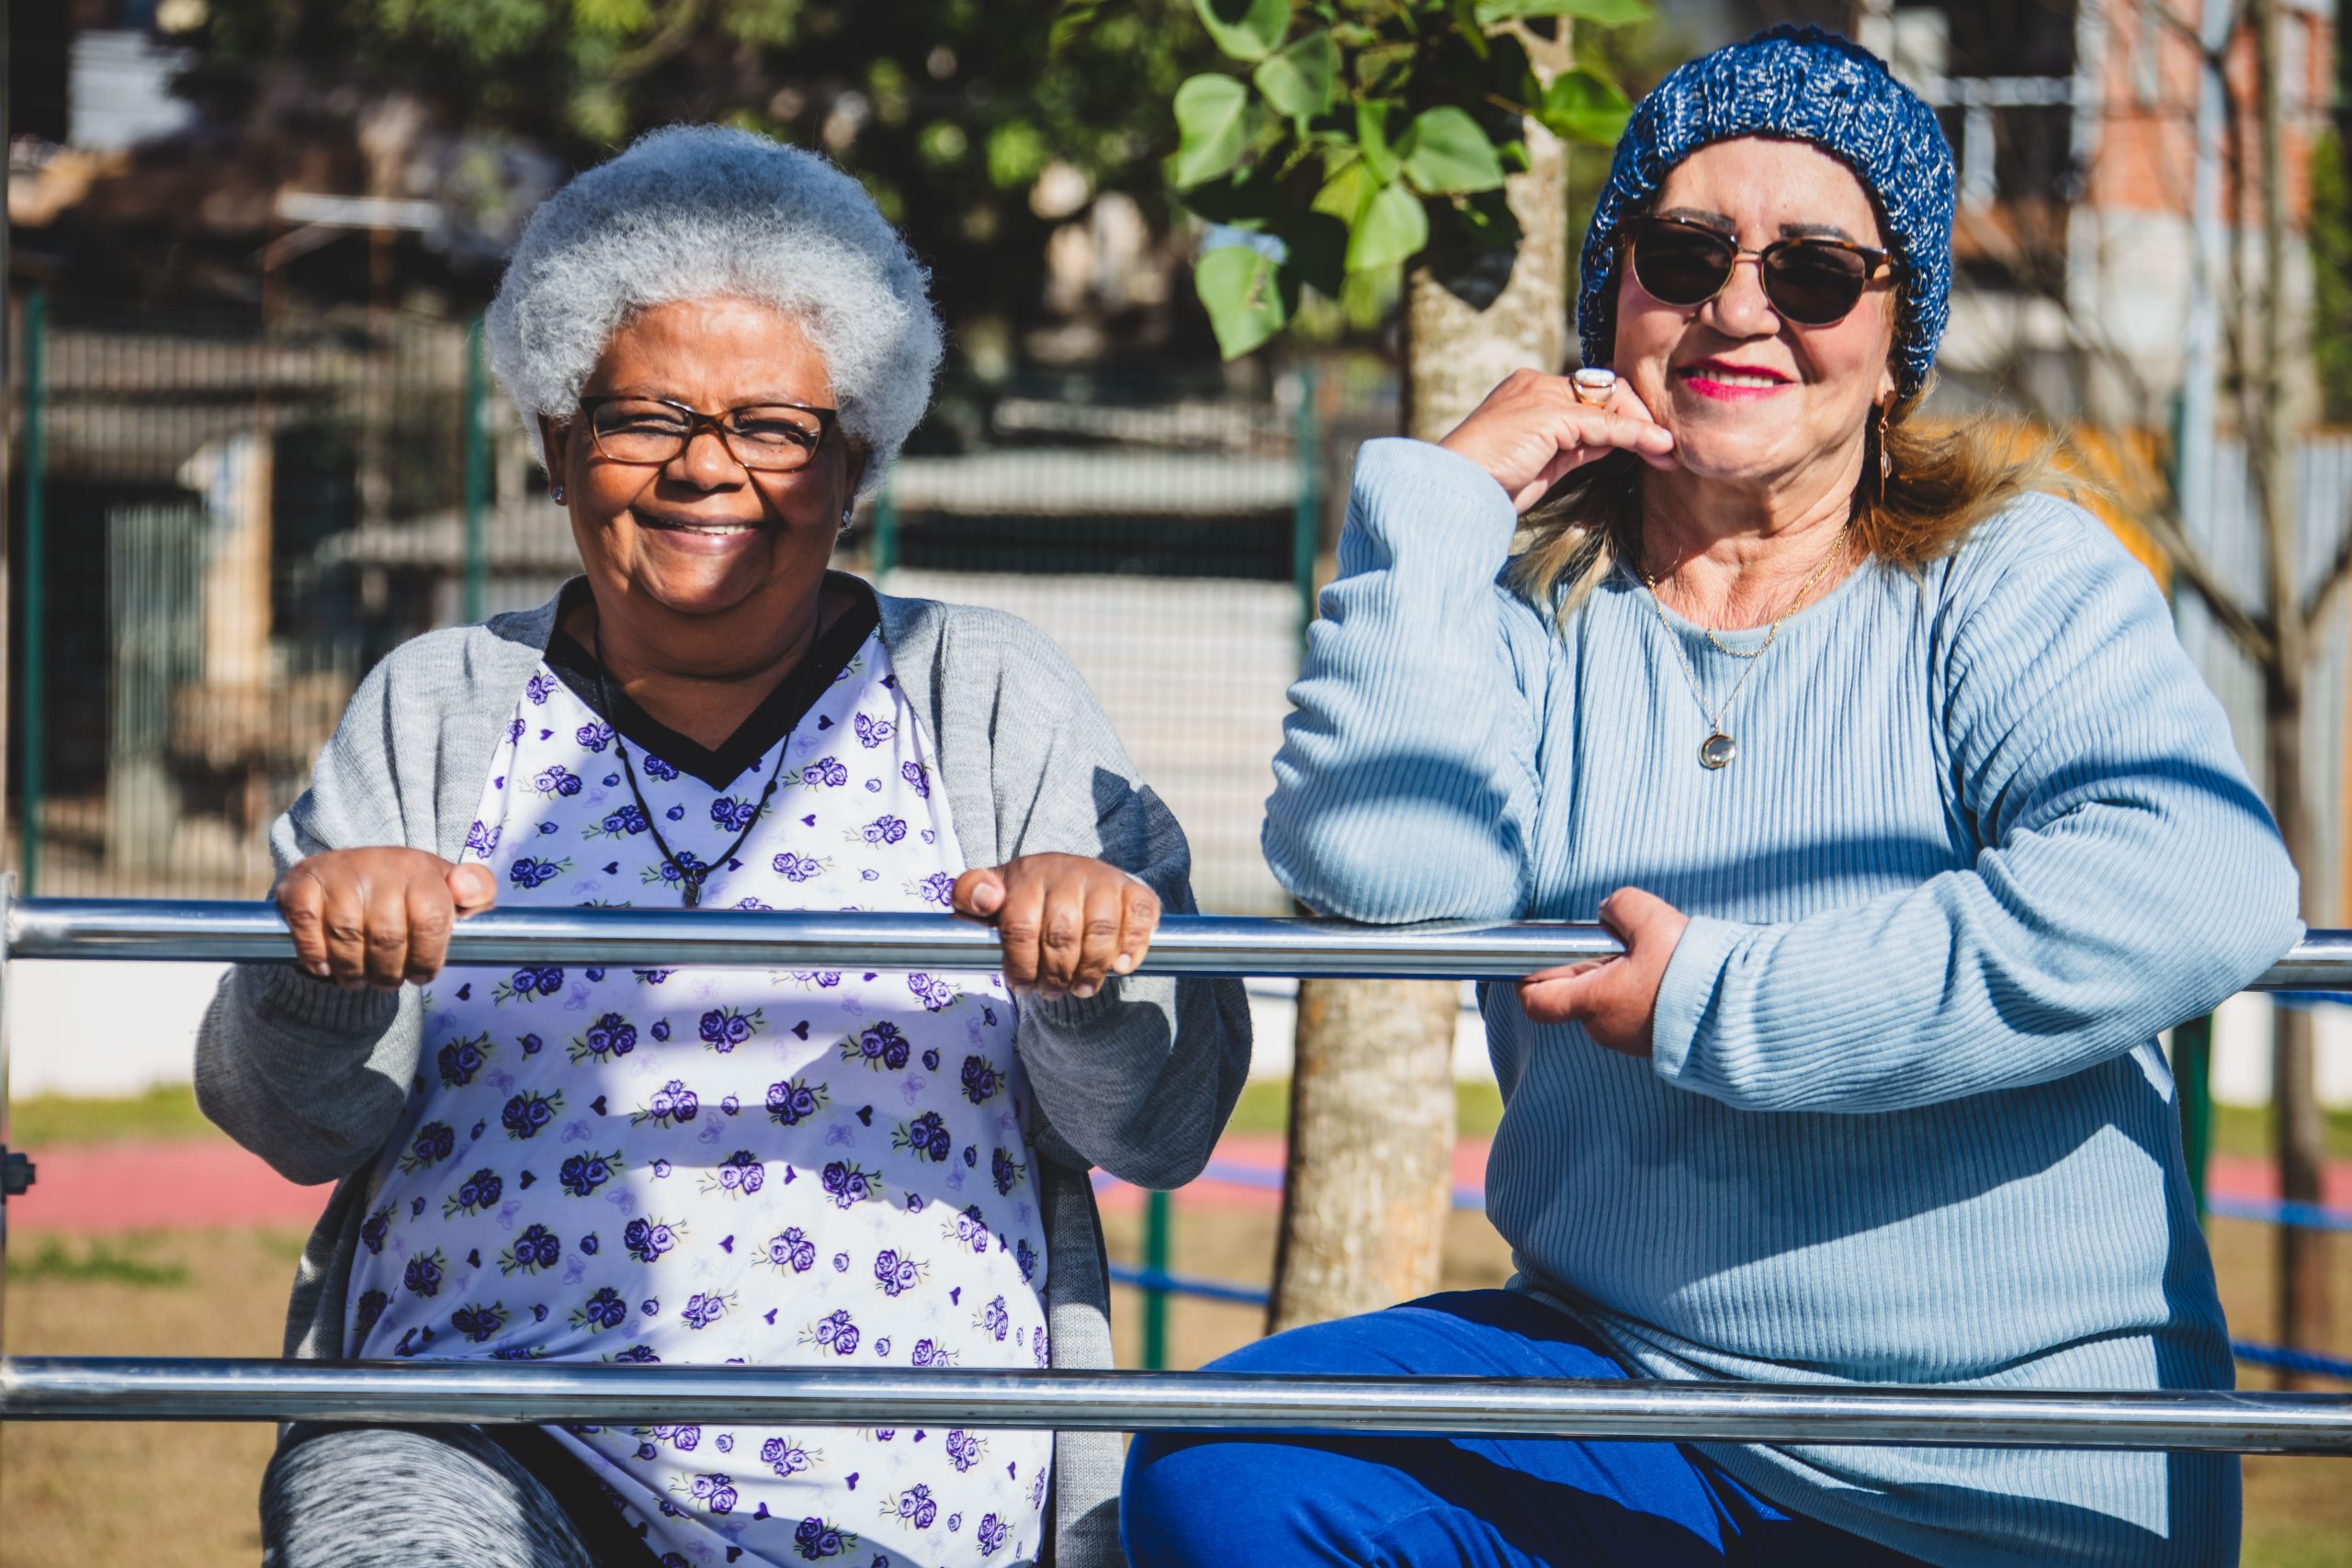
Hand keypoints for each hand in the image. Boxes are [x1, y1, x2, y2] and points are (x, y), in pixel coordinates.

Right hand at [276, 849, 498, 988]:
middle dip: (389, 972)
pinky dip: (315, 955)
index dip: (428, 958)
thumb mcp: (445, 888)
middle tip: (387, 982)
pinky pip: (306, 927)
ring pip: (347, 938)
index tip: (422, 975)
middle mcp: (379, 865)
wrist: (345, 873)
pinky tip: (325, 968)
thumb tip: (472, 891)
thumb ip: (475, 891)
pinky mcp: (301, 884)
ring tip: (359, 979)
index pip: (432, 920)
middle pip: (388, 937)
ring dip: (353, 971)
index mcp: (420, 868)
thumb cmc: (404, 891)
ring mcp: (337, 873)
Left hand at [952, 854, 1161, 1000]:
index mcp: (1029, 875)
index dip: (1020, 965)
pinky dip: (1133, 945)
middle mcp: (1068, 872)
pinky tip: (1121, 968)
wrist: (1071, 880)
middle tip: (1051, 993)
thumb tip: (986, 899)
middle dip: (1055, 974)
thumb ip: (970, 895)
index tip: (1021, 986)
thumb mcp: (990, 895)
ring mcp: (1104, 880)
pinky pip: (1139, 917)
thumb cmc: (1026, 898)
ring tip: (1081, 988)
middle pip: (1062, 934)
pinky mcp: (1134, 890)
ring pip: (1101, 930)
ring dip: (1090, 969)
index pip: (1021, 926)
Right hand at [1437, 368, 1676, 512]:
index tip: (1648, 444)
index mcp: (1528, 392)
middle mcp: (1535, 385)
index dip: (1623, 416)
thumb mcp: (1543, 462)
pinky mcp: (1549, 414)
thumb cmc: (1490, 484)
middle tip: (1665, 448)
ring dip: (1645, 427)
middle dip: (1639, 417)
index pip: (1590, 393)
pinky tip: (1658, 449)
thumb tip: (1617, 440)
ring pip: (1610, 402)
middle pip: (1605, 389)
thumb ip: (1577, 445)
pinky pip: (1606, 422)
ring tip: (1669, 452)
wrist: (1454, 490)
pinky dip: (1637, 434)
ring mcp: (1541, 395)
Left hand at [1516, 887, 1688, 1054]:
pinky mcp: (1656, 1044)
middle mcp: (1605, 1028)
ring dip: (1618, 981)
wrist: (1739, 1009)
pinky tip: (1667, 975)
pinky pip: (1635, 1014)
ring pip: (1609, 1005)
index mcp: (1593, 1002)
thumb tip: (1609, 913)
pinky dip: (1641, 994)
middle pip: (1576, 997)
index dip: (1528, 978)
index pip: (1536, 1001)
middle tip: (1615, 945)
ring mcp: (1630, 1041)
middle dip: (1587, 969)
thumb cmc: (1689, 969)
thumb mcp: (1649, 918)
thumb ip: (1618, 907)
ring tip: (1650, 958)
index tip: (1536, 959)